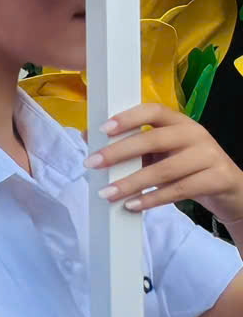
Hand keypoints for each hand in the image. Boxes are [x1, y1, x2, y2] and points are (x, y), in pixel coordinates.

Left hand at [90, 103, 242, 226]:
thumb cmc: (186, 166)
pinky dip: (152, 199)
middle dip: (119, 152)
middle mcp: (195, 134)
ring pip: (165, 169)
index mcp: (179, 122)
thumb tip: (88, 137)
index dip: (128, 117)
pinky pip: (180, 190)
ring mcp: (209, 156)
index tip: (103, 128)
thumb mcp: (160, 153)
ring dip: (132, 182)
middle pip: (154, 139)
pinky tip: (132, 205)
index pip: (153, 111)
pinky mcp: (217, 179)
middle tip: (92, 163)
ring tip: (107, 193)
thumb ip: (131, 145)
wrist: (228, 188)